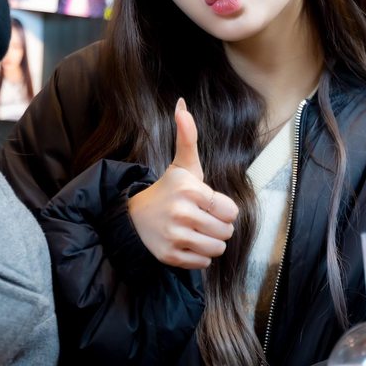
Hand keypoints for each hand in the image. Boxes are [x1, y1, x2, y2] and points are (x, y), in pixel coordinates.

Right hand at [128, 98, 238, 268]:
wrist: (135, 218)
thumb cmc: (168, 190)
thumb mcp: (182, 164)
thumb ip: (187, 136)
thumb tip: (181, 103)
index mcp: (189, 189)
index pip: (230, 210)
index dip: (223, 208)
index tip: (209, 203)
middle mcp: (181, 213)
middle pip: (226, 231)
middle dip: (218, 225)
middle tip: (202, 217)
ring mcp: (175, 236)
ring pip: (217, 248)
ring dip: (211, 241)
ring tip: (196, 230)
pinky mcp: (170, 257)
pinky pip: (204, 262)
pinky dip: (200, 256)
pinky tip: (187, 242)